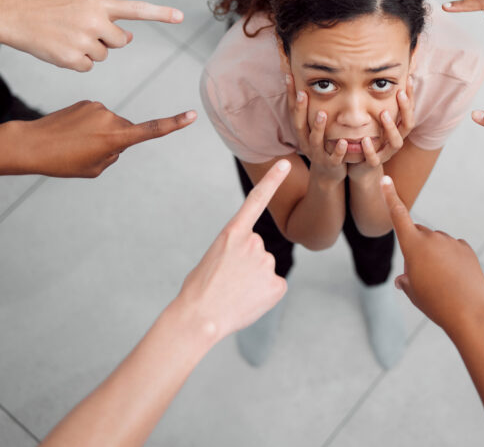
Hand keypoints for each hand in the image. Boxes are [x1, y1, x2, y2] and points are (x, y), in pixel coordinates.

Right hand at [0, 0, 182, 71]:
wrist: (16, 16)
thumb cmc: (51, 11)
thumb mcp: (82, 7)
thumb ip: (108, 19)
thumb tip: (129, 37)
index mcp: (99, 3)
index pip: (136, 9)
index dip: (160, 13)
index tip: (181, 16)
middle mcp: (95, 21)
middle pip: (121, 42)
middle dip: (108, 41)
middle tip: (84, 32)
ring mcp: (83, 40)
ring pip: (103, 56)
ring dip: (89, 51)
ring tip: (67, 37)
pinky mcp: (71, 58)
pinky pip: (87, 67)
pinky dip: (76, 62)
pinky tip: (61, 49)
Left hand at [13, 101, 196, 176]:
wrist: (31, 144)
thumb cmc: (62, 162)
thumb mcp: (94, 169)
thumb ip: (113, 154)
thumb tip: (116, 140)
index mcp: (116, 137)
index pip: (152, 130)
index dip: (174, 124)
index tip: (191, 115)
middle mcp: (111, 118)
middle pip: (125, 131)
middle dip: (113, 142)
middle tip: (86, 153)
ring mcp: (98, 107)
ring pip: (110, 124)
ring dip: (98, 134)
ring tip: (74, 144)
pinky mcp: (86, 102)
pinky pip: (96, 117)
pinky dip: (88, 126)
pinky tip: (70, 134)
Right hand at [177, 160, 289, 341]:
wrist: (199, 318)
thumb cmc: (200, 290)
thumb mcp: (214, 258)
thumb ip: (237, 250)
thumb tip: (254, 263)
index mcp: (233, 232)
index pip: (256, 200)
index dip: (272, 181)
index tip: (284, 165)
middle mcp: (254, 243)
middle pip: (258, 250)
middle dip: (247, 264)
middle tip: (228, 281)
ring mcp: (267, 263)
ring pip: (265, 269)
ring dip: (253, 280)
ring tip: (235, 292)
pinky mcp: (277, 284)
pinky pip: (273, 286)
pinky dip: (263, 295)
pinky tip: (247, 301)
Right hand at [285, 75, 346, 180]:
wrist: (329, 173)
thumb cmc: (322, 144)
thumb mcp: (315, 128)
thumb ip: (312, 109)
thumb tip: (309, 83)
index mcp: (302, 132)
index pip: (293, 111)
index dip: (291, 95)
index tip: (289, 77)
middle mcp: (306, 142)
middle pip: (300, 125)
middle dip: (301, 109)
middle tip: (303, 93)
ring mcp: (318, 154)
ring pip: (315, 141)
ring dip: (318, 127)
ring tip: (322, 113)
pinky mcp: (331, 164)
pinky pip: (334, 158)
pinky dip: (339, 150)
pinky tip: (344, 142)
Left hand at [348, 79, 415, 179]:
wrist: (360, 166)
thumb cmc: (369, 138)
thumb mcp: (374, 120)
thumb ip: (380, 102)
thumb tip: (386, 77)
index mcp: (398, 129)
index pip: (409, 111)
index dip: (410, 97)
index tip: (408, 79)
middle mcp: (396, 140)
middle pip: (408, 125)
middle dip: (405, 109)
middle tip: (400, 93)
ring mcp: (386, 152)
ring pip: (396, 142)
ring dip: (391, 127)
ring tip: (383, 113)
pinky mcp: (373, 163)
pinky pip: (374, 159)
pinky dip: (370, 150)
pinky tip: (365, 140)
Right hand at [381, 176, 483, 332]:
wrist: (469, 312)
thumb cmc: (435, 303)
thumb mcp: (413, 292)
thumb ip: (405, 280)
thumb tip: (403, 279)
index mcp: (413, 245)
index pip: (398, 215)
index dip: (390, 197)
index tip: (387, 179)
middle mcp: (432, 238)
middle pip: (417, 234)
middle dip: (415, 246)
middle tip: (422, 274)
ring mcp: (450, 241)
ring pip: (436, 244)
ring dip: (435, 255)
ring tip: (442, 282)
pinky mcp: (465, 248)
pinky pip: (452, 249)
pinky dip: (451, 259)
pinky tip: (455, 278)